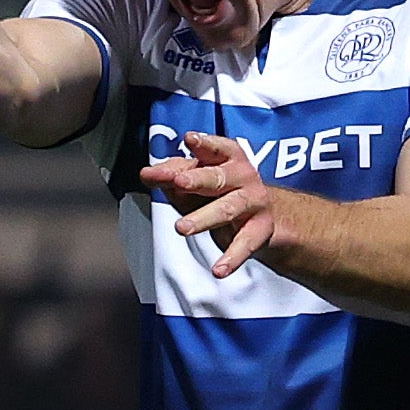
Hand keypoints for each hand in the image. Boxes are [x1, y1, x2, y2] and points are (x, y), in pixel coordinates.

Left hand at [137, 133, 281, 278]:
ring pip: (226, 209)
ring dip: (203, 218)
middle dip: (197, 180)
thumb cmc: (220, 191)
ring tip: (182, 228)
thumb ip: (171, 175)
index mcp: (227, 158)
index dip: (203, 143)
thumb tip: (147, 174)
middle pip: (217, 178)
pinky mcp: (259, 229)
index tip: (190, 139)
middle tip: (179, 183)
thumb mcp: (195, 179)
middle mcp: (242, 176)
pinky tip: (219, 270)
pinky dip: (231, 258)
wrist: (262, 216)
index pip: (215, 148)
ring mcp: (253, 202)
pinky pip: (244, 244)